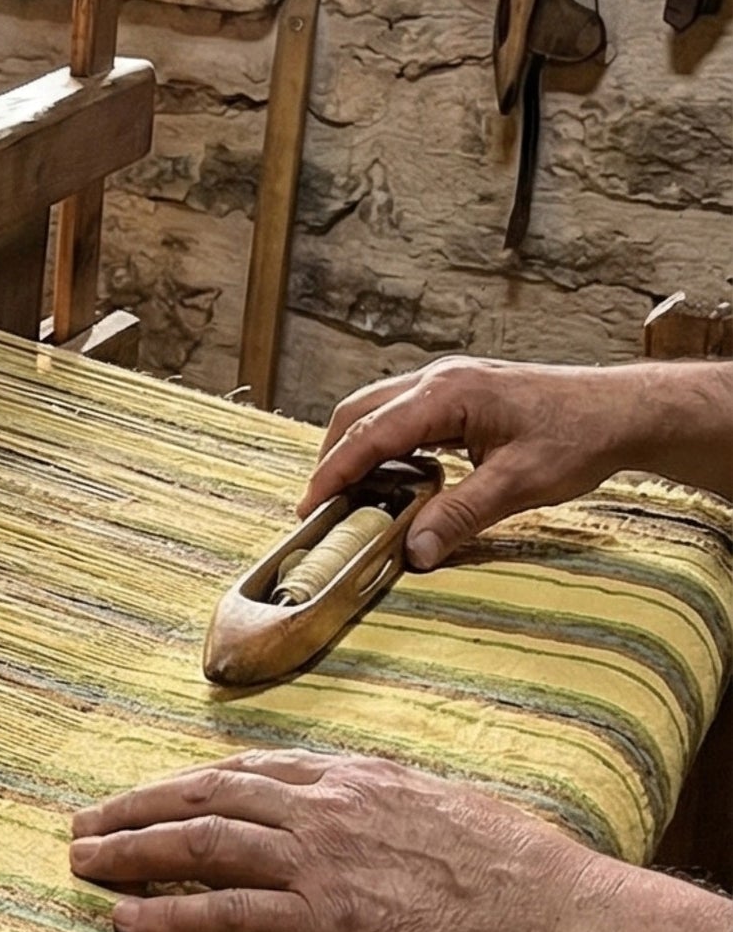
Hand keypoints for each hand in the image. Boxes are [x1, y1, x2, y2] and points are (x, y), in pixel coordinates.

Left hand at [67, 750, 599, 931]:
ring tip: (82, 862)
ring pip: (198, 845)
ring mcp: (317, 864)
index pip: (249, 771)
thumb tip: (368, 803)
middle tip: (86, 822)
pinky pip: (223, 916)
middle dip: (137, 808)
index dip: (190, 784)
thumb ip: (389, 801)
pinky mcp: (322, 925)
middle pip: (205, 796)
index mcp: (354, 778)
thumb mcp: (445, 805)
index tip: (153, 793)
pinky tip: (126, 921)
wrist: (557, 920)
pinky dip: (167, 916)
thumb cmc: (522, 869)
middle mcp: (323, 809)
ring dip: (130, 852)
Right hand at [298, 357, 641, 568]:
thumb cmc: (578, 437)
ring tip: (353, 496)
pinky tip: (395, 478)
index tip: (309, 507)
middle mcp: (437, 379)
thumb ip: (459, 516)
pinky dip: (383, 445)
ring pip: (375, 410)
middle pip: (358, 413)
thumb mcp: (519, 485)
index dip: (333, 472)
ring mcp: (446, 382)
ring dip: (357, 450)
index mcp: (447, 393)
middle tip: (323, 506)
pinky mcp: (457, 394)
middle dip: (333, 458)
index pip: (370, 433)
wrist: (622, 410)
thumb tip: (412, 552)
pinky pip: (401, 414)